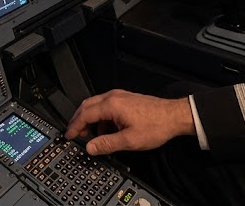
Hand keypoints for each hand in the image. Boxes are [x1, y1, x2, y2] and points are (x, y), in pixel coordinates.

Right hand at [64, 89, 194, 155]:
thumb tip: (90, 148)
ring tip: (93, 136)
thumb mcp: (129, 141)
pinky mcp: (126, 99)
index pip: (85, 114)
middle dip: (79, 121)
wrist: (175, 116)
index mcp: (111, 105)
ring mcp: (120, 96)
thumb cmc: (156, 126)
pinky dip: (101, 118)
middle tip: (75, 134)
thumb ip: (107, 144)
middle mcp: (113, 97)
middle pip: (87, 106)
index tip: (69, 135)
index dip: (75, 126)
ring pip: (96, 106)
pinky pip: (106, 106)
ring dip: (91, 120)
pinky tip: (107, 130)